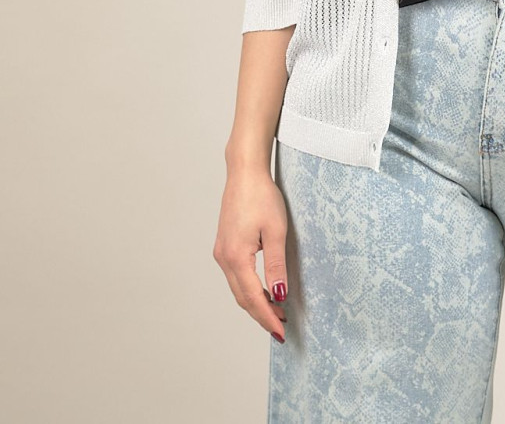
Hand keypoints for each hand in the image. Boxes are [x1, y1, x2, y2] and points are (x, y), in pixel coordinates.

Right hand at [213, 162, 289, 341]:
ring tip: (277, 311)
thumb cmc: (262, 196)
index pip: (252, 298)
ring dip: (256, 302)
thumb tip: (279, 295)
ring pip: (238, 288)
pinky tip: (264, 289)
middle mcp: (224, 258)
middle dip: (261, 315)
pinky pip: (236, 276)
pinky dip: (250, 288)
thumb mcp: (276, 231)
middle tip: (281, 328)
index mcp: (236, 257)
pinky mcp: (225, 245)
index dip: (267, 317)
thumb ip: (276, 265)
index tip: (281, 332)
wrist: (245, 173)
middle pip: (242, 298)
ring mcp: (222, 252)